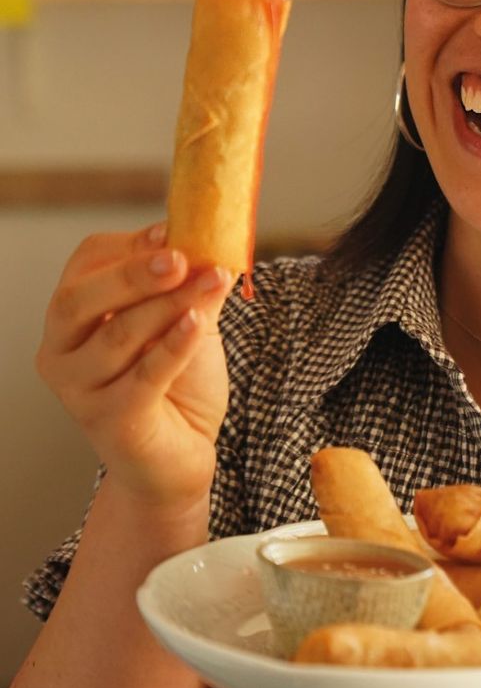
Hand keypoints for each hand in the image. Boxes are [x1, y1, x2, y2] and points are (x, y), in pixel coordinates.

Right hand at [36, 222, 235, 510]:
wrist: (180, 456)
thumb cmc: (176, 384)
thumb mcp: (183, 322)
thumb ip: (190, 285)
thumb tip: (213, 239)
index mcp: (70, 317)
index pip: (85, 264)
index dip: (129, 245)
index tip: (173, 231)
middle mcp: (60, 352)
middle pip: (81, 298)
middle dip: (134, 273)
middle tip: (180, 256)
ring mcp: (79, 391)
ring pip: (119, 335)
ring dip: (171, 304)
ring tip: (214, 281)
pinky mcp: (111, 421)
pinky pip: (143, 376)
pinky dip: (173, 345)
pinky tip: (198, 322)